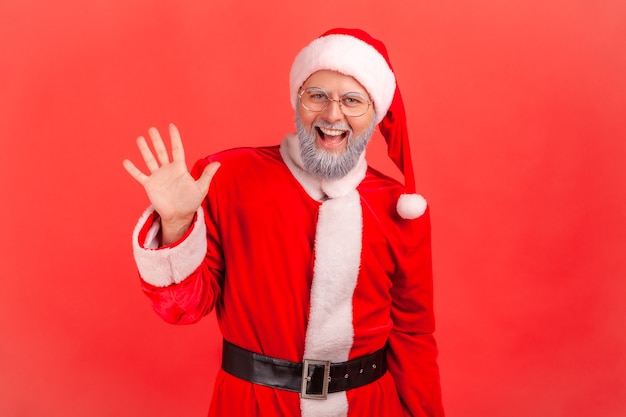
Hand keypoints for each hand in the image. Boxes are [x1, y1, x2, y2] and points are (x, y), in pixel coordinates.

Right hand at [123, 123, 219, 243]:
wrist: (179, 215)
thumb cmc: (191, 202)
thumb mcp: (201, 188)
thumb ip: (207, 175)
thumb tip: (218, 163)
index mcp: (180, 168)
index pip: (177, 149)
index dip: (174, 138)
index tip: (171, 126)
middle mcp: (167, 170)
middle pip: (161, 151)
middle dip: (156, 140)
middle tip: (152, 129)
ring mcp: (158, 177)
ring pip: (150, 160)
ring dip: (144, 149)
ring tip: (140, 138)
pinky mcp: (150, 185)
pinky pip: (139, 175)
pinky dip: (132, 169)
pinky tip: (126, 161)